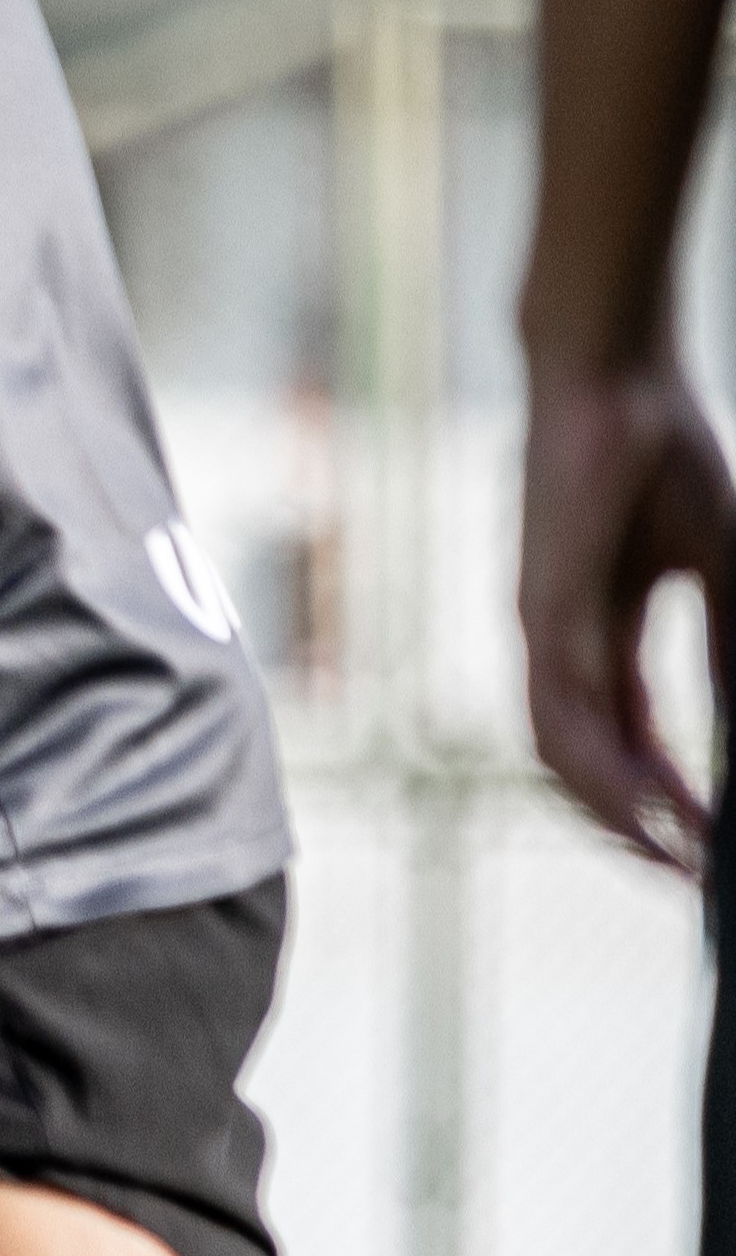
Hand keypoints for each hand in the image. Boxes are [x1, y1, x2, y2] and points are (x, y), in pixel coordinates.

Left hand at [523, 363, 735, 872]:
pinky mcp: (539, 609)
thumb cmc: (658, 459)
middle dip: (637, 826)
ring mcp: (540, 631)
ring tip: (678, 860)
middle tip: (692, 875)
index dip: (664, 796)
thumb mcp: (712, 570)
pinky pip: (562, 709)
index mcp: (595, 634)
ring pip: (564, 755)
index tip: (708, 843)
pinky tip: (651, 805)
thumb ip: (723, 648)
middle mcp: (555, 644)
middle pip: (584, 764)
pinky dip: (604, 767)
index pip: (623, 739)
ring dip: (621, 815)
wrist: (610, 380)